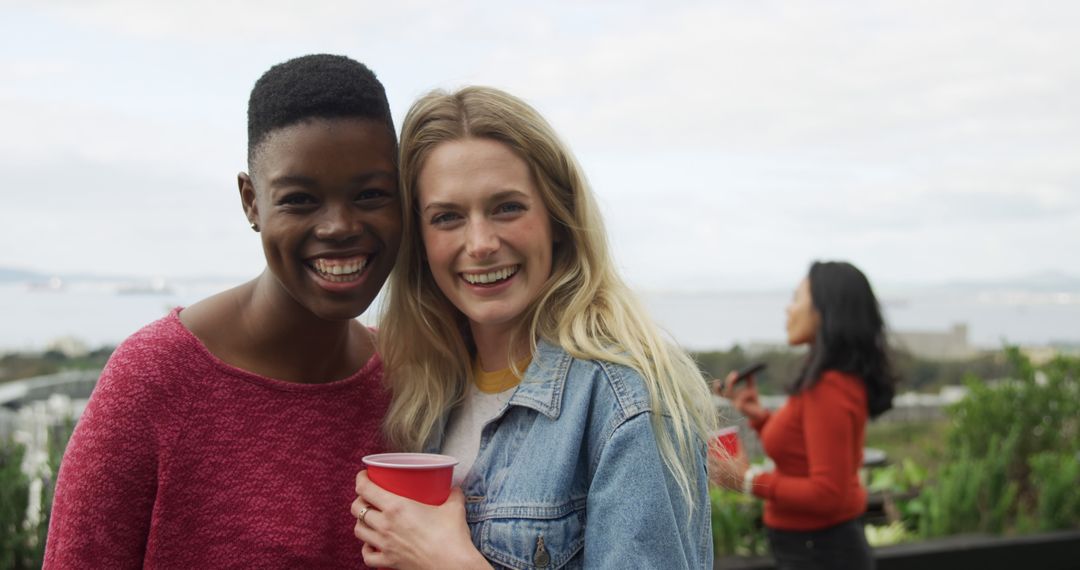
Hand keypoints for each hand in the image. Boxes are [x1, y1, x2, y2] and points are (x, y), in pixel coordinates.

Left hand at [352, 470, 490, 569]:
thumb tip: (455, 489)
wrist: (453, 566)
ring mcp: (384, 545)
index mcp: (396, 507)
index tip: (365, 475)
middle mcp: (385, 525)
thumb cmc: (452, 537)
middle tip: (368, 496)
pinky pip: (367, 555)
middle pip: (357, 508)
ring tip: (370, 518)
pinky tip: (372, 544)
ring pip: (358, 530)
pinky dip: (366, 548)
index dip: (361, 479)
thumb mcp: (454, 508)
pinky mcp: (388, 562)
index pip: (366, 489)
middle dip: (360, 500)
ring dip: (361, 522)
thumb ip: (453, 494)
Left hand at [708, 447, 749, 490]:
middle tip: (709, 459)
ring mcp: (720, 479)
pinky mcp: (722, 485)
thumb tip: (739, 437)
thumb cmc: (745, 468)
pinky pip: (714, 482)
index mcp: (723, 464)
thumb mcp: (743, 456)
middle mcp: (719, 472)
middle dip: (708, 462)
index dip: (708, 454)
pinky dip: (712, 479)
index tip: (708, 451)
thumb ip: (741, 446)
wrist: (748, 482)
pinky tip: (712, 477)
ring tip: (709, 467)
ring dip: (709, 470)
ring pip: (710, 474)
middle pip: (709, 466)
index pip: (711, 458)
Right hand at [712, 370, 766, 422]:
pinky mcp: (740, 408)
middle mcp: (731, 401)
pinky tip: (754, 397)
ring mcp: (735, 405)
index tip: (717, 381)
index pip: (719, 392)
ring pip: (735, 393)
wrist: (760, 413)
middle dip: (729, 382)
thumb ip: (749, 380)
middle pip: (724, 392)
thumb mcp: (751, 388)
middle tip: (735, 374)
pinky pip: (743, 397)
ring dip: (744, 390)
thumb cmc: (753, 400)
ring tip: (752, 391)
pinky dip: (750, 394)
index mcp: (731, 397)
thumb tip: (749, 372)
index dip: (716, 387)